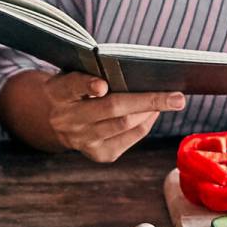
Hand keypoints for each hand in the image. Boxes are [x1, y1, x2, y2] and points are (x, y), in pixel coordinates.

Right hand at [40, 72, 184, 162]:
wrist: (50, 120)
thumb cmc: (71, 89)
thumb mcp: (71, 74)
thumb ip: (91, 72)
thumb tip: (134, 73)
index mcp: (59, 92)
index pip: (72, 86)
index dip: (87, 85)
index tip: (102, 85)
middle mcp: (68, 119)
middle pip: (111, 108)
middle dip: (147, 101)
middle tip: (176, 97)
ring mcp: (82, 140)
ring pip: (123, 125)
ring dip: (151, 112)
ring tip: (169, 101)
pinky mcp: (96, 154)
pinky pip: (127, 139)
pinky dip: (144, 124)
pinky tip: (152, 113)